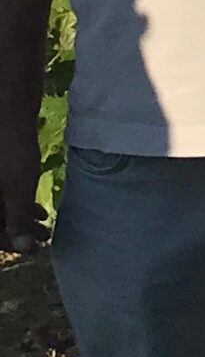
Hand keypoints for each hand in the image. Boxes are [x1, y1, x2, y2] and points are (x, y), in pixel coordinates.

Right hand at [0, 122, 48, 253]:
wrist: (7, 108)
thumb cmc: (11, 147)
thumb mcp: (18, 186)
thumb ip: (19, 218)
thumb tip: (23, 247)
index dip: (9, 243)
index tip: (34, 248)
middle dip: (17, 232)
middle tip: (44, 238)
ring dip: (20, 220)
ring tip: (46, 226)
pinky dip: (15, 205)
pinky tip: (38, 209)